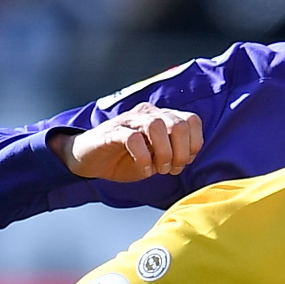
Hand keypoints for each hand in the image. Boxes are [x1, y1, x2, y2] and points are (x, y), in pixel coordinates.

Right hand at [50, 103, 203, 180]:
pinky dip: (143, 158)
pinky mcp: (113, 132)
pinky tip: (143, 169)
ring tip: (158, 169)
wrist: (90, 160)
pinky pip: (133, 139)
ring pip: (157, 126)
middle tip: (171, 169)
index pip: (191, 121)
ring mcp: (130, 121)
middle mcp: (148, 114)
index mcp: (162, 117)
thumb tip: (188, 157)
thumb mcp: (156, 158)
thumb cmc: (125, 159)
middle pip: (179, 124)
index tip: (184, 162)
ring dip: (164, 153)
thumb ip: (174, 154)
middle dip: (181, 153)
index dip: (194, 144)